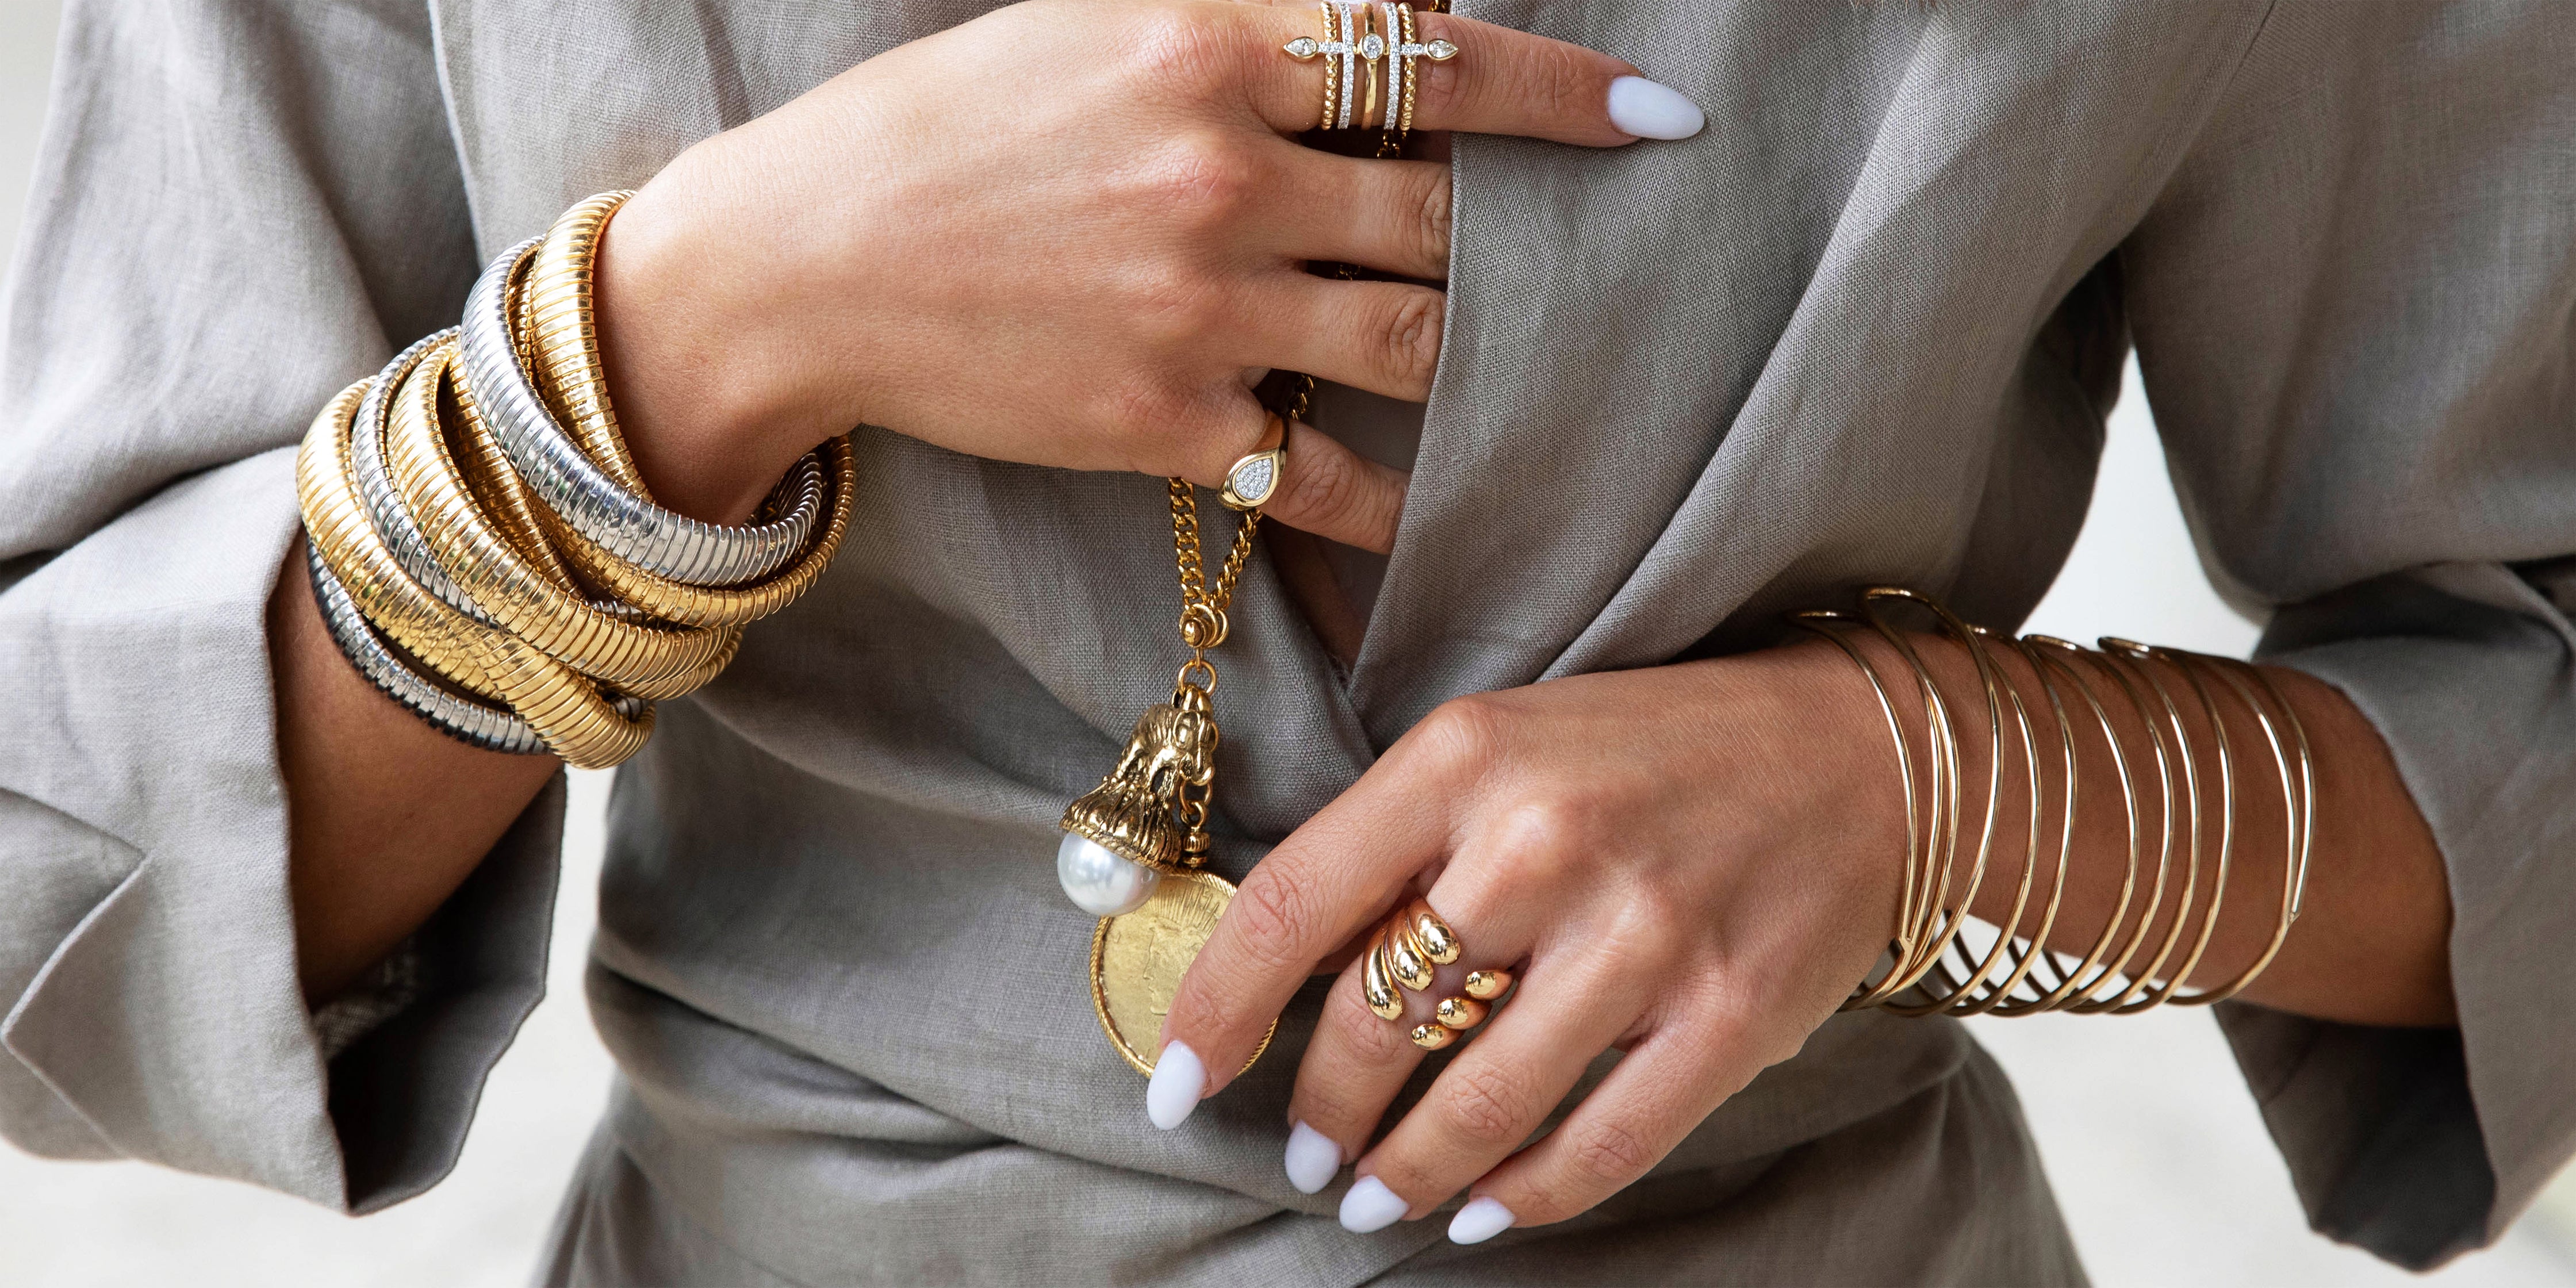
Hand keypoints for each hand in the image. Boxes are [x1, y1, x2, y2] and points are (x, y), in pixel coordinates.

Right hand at [592, 0, 1699, 537]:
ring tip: (1532, 369)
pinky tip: (1439, 507)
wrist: (801, 265)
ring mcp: (1202, 307)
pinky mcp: (1169, 422)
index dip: (1565, 91)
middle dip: (1528, 237)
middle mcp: (1221, 174)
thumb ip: (1243, 21)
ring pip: (1413, 338)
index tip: (1659, 116)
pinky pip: (1332, 468)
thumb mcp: (1087, 21)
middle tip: (1596, 257)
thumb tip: (1386, 24)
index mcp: (1205, 46)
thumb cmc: (941, 130)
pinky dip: (1397, 495)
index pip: (1433, 58)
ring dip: (1482, 353)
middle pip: (1442, 211)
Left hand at [1156, 646, 1905, 1240]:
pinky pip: (1596, 1147)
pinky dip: (1519, 1196)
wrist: (1861, 752)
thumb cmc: (1652, 751)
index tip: (1175, 1085)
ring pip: (1473, 1103)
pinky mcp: (1727, 1014)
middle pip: (1375, 1020)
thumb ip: (1397, 841)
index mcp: (1467, 757)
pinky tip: (1476, 1208)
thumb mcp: (1505, 742)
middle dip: (1319, 1111)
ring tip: (1369, 1195)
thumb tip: (1286, 973)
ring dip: (1401, 1171)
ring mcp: (1644, 934)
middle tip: (1303, 1149)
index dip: (1213, 1011)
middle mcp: (1546, 842)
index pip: (1291, 903)